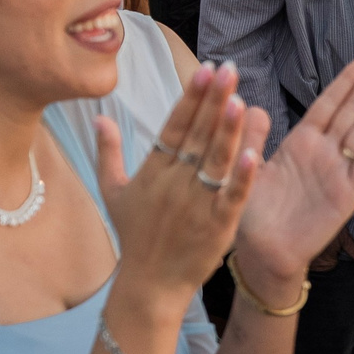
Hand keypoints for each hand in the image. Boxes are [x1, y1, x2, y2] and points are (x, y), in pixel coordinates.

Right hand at [91, 60, 261, 298]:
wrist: (149, 285)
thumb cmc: (134, 237)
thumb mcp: (113, 192)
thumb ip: (108, 152)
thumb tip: (98, 116)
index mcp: (153, 171)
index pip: (174, 126)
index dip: (191, 98)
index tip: (205, 70)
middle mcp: (174, 184)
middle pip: (196, 136)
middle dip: (213, 100)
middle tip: (228, 68)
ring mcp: (196, 205)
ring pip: (214, 161)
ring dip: (227, 130)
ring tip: (239, 98)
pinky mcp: (217, 227)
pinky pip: (231, 198)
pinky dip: (243, 177)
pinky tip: (254, 153)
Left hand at [230, 49, 353, 294]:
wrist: (262, 252)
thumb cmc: (253, 211)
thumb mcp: (246, 165)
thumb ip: (250, 136)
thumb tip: (248, 103)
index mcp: (302, 141)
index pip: (331, 100)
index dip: (350, 76)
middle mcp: (324, 152)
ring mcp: (338, 171)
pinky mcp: (347, 194)